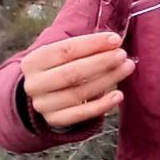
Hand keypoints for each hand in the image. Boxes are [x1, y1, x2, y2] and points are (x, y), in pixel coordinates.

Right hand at [21, 32, 135, 128]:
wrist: (43, 95)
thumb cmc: (59, 67)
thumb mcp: (62, 55)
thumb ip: (85, 48)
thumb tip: (114, 42)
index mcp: (33, 61)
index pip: (65, 50)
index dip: (92, 44)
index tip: (115, 39)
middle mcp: (34, 84)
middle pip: (71, 73)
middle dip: (101, 62)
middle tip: (122, 55)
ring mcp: (43, 105)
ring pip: (79, 93)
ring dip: (106, 80)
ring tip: (126, 68)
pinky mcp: (54, 120)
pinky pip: (81, 114)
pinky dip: (102, 105)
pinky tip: (118, 95)